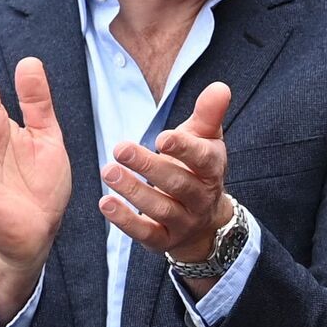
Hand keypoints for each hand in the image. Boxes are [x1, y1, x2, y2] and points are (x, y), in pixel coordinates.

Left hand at [99, 81, 232, 262]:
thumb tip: (220, 86)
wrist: (205, 220)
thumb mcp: (206, 140)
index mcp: (212, 169)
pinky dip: (126, 220)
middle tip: (120, 149)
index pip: (202, 159)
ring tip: (108, 171)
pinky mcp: (164, 240)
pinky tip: (106, 204)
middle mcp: (201, 197)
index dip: (184, 150)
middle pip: (178, 183)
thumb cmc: (198, 169)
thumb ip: (209, 114)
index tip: (162, 138)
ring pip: (161, 208)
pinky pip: (146, 233)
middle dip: (149, 167)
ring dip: (133, 191)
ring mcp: (184, 221)